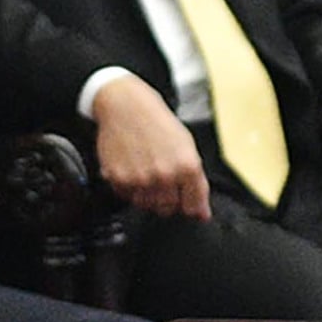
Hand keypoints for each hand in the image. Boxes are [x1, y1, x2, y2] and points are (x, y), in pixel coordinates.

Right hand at [91, 71, 212, 219]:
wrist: (126, 106)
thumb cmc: (157, 122)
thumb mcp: (187, 147)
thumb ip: (197, 184)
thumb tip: (202, 215)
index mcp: (187, 166)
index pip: (193, 208)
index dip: (190, 205)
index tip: (186, 200)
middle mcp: (165, 175)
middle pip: (167, 209)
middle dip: (167, 198)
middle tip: (162, 177)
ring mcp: (141, 178)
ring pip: (146, 205)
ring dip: (146, 194)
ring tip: (146, 170)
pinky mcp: (119, 178)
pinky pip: (126, 196)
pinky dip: (129, 187)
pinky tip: (132, 167)